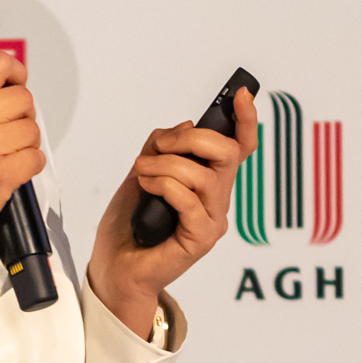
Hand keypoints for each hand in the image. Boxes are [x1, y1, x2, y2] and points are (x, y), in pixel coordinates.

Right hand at [0, 50, 44, 235]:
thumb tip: (11, 80)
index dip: (16, 73)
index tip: (16, 84)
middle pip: (23, 97)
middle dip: (22, 115)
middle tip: (7, 131)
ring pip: (32, 129)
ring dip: (26, 143)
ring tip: (5, 153)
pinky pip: (35, 157)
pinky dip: (29, 165)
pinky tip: (11, 169)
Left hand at [87, 92, 256, 338]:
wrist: (114, 267)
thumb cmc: (129, 225)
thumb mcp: (142, 172)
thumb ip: (163, 148)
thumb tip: (185, 127)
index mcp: (208, 183)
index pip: (239, 148)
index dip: (246, 120)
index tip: (242, 95)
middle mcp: (217, 200)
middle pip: (227, 153)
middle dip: (191, 140)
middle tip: (159, 147)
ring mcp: (211, 220)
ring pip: (204, 175)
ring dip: (167, 165)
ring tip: (142, 171)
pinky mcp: (200, 239)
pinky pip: (189, 200)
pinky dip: (164, 185)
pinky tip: (146, 187)